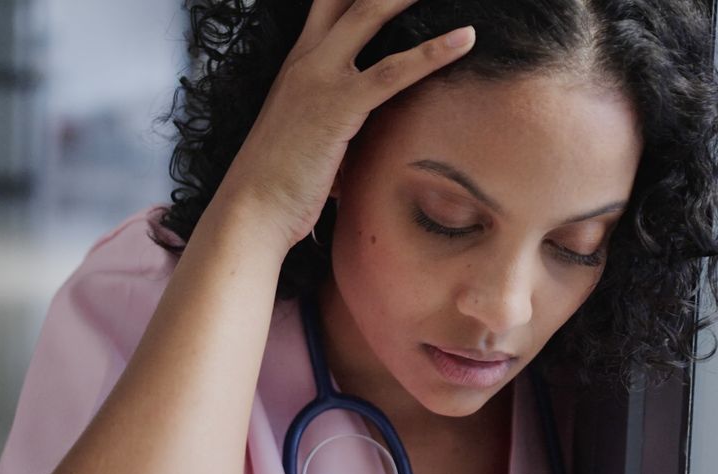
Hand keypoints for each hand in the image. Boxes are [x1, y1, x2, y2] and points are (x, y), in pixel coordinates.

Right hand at [215, 0, 475, 250]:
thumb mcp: (313, 136)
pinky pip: (393, 71)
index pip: (329, 3)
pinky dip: (433, 52)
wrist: (252, 209)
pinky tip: (465, 37)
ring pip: (369, 14)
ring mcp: (319, 78)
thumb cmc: (281, 182)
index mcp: (300, 62)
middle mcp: (306, 59)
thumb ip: (342, 118)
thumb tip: (371, 129)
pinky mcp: (337, 106)